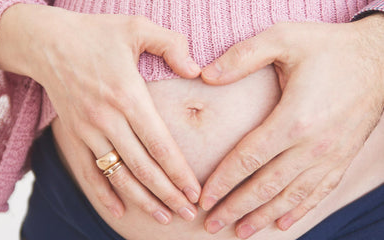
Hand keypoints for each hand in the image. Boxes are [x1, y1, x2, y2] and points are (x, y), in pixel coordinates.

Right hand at [0, 4, 200, 223]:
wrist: (48, 41)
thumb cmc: (96, 33)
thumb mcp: (137, 26)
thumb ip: (172, 45)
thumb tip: (197, 70)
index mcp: (127, 95)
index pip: (160, 145)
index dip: (179, 172)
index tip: (195, 192)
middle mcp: (107, 119)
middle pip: (143, 167)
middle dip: (168, 194)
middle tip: (188, 213)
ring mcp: (87, 130)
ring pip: (118, 175)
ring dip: (142, 200)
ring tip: (164, 217)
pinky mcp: (73, 134)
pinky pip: (87, 171)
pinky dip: (103, 193)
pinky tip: (118, 211)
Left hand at [199, 14, 383, 237]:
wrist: (378, 59)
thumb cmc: (328, 48)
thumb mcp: (284, 39)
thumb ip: (243, 56)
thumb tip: (207, 75)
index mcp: (294, 120)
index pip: (247, 159)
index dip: (222, 182)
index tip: (204, 199)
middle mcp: (312, 146)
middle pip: (266, 186)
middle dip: (236, 208)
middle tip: (212, 225)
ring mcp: (330, 156)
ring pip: (290, 197)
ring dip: (263, 216)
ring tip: (240, 232)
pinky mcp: (342, 159)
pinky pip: (317, 192)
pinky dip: (298, 210)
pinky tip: (282, 223)